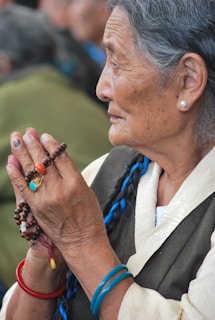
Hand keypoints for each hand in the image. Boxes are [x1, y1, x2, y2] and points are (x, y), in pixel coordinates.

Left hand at [7, 128, 107, 264]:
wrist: (82, 241)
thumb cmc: (89, 216)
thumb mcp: (87, 191)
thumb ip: (72, 174)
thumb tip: (58, 158)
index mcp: (76, 183)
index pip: (60, 158)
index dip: (51, 145)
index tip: (44, 135)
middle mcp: (60, 189)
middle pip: (43, 162)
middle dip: (33, 145)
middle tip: (27, 132)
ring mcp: (46, 199)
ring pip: (31, 171)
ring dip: (21, 153)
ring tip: (16, 139)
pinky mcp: (36, 208)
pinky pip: (23, 188)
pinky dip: (15, 174)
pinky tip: (10, 162)